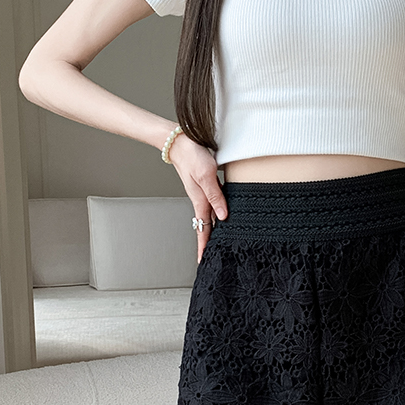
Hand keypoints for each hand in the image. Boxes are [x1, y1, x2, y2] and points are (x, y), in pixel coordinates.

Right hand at [167, 131, 227, 262]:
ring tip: (218, 246)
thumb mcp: (207, 175)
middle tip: (212, 260)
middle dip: (207, 245)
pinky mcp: (206, 188)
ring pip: (209, 219)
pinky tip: (221, 220)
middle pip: (205, 229)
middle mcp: (202, 201)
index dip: (204, 247)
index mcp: (201, 202)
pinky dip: (215, 218)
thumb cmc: (193, 156)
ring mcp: (203, 195)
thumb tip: (224, 216)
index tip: (203, 262)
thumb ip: (216, 196)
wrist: (180, 142)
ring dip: (212, 233)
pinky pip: (212, 208)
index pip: (203, 230)